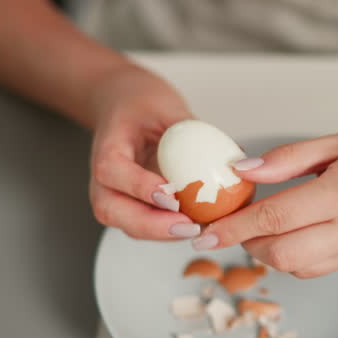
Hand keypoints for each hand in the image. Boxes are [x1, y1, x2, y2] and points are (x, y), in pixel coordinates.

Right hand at [87, 64, 200, 239]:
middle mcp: (103, 178)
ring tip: (198, 230)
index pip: (112, 171)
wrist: (124, 107)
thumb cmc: (142, 105)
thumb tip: (233, 157)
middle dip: (151, 224)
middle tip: (189, 226)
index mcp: (107, 147)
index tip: (171, 195)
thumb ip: (192, 132)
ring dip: (162, 233)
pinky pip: (144, 225)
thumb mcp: (167, 107)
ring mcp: (114, 196)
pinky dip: (169, 230)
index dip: (139, 187)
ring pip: (127, 225)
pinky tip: (197, 225)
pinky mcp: (130, 206)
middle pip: (110, 210)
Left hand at [192, 116, 337, 276]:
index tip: (204, 233)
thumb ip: (286, 161)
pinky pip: (323, 266)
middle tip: (241, 224)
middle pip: (282, 256)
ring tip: (271, 226)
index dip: (233, 228)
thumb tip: (241, 172)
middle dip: (250, 244)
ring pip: (300, 269)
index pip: (273, 220)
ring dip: (274, 253)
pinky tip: (305, 229)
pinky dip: (302, 254)